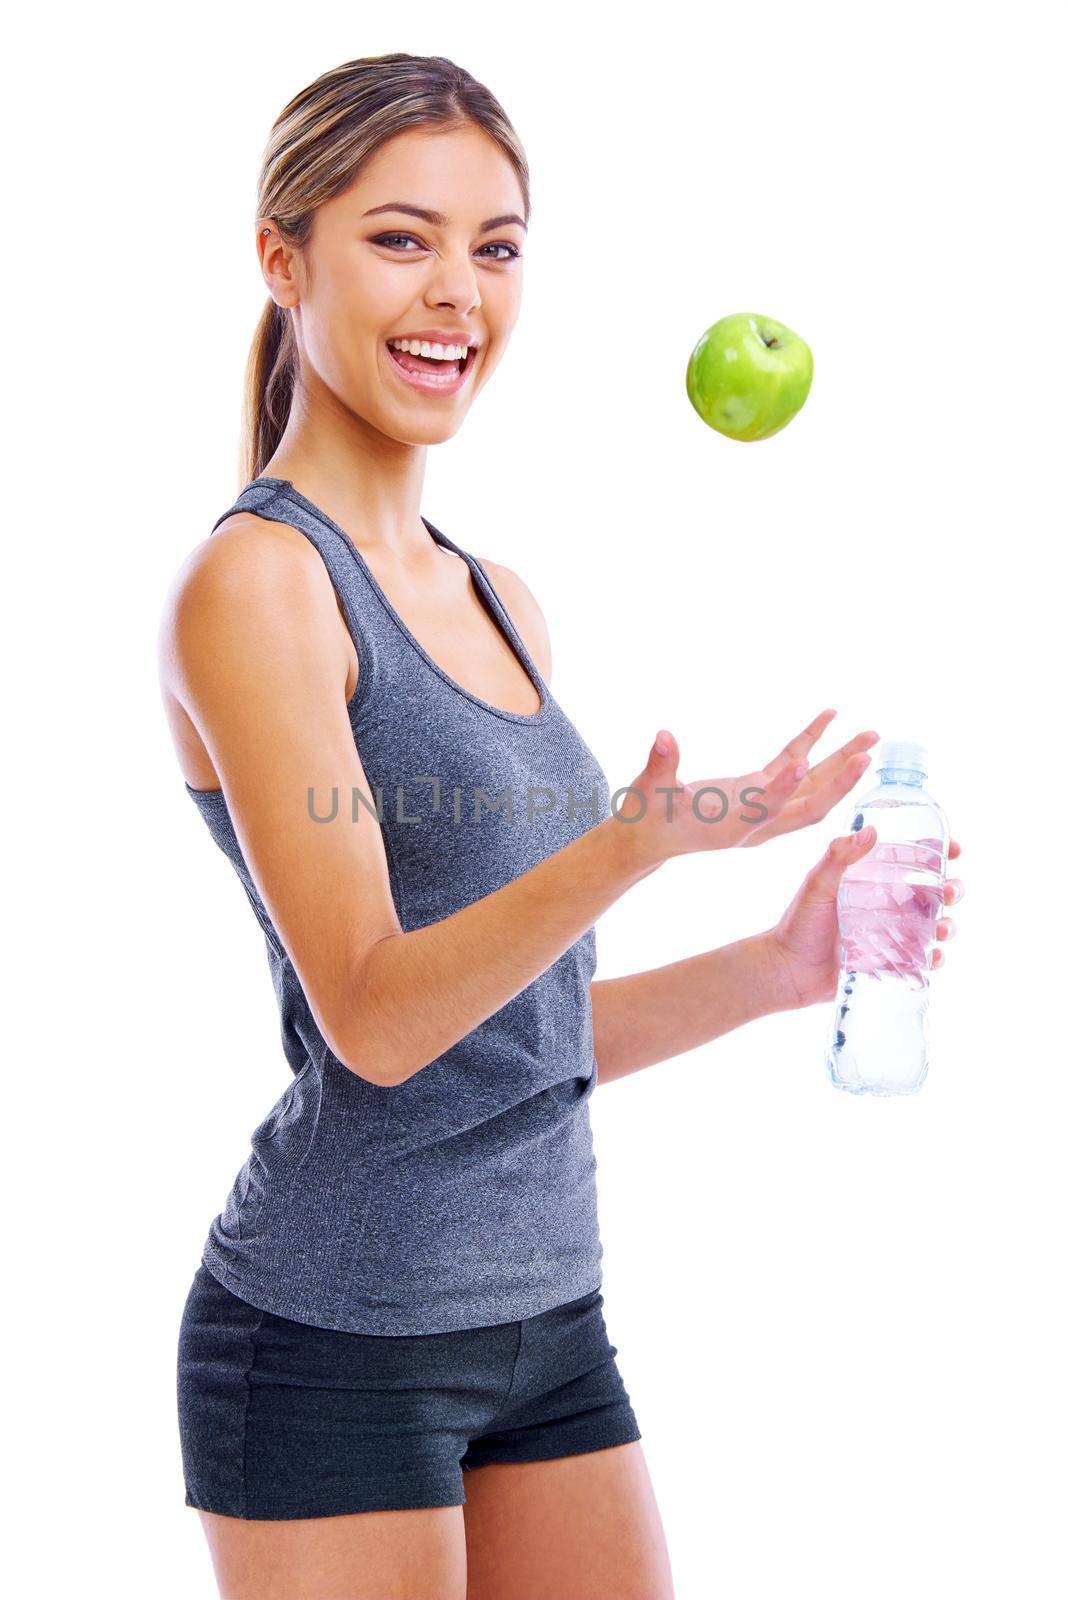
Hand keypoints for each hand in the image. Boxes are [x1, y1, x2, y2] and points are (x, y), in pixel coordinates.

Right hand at [619, 708, 880, 869]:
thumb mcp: (649, 792)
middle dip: (841, 781)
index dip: (782, 787)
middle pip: (809, 805)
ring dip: (842, 763)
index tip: (801, 762)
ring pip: (810, 787)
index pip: (766, 809)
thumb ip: (660, 765)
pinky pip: (791, 766)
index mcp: (732, 828)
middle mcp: (756, 822)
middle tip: (869, 753)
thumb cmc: (646, 818)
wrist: (646, 838)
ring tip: (872, 734)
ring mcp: (761, 807)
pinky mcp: (757, 790)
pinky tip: (829, 716)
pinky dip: (811, 743)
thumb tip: (663, 737)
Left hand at [763, 830, 965, 1008]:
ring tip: (944, 927)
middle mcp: (887, 905)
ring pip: (934, 926)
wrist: (786, 970)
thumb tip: (869, 830)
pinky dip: (934, 958)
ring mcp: (892, 935)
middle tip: (951, 890)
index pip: (913, 860)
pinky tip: (934, 956)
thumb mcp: (816, 885)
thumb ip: (837, 858)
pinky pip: (921, 960)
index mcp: (873, 881)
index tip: (954, 848)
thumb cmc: (797, 924)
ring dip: (948, 924)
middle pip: (933, 893)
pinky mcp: (890, 963)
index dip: (939, 853)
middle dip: (951, 889)